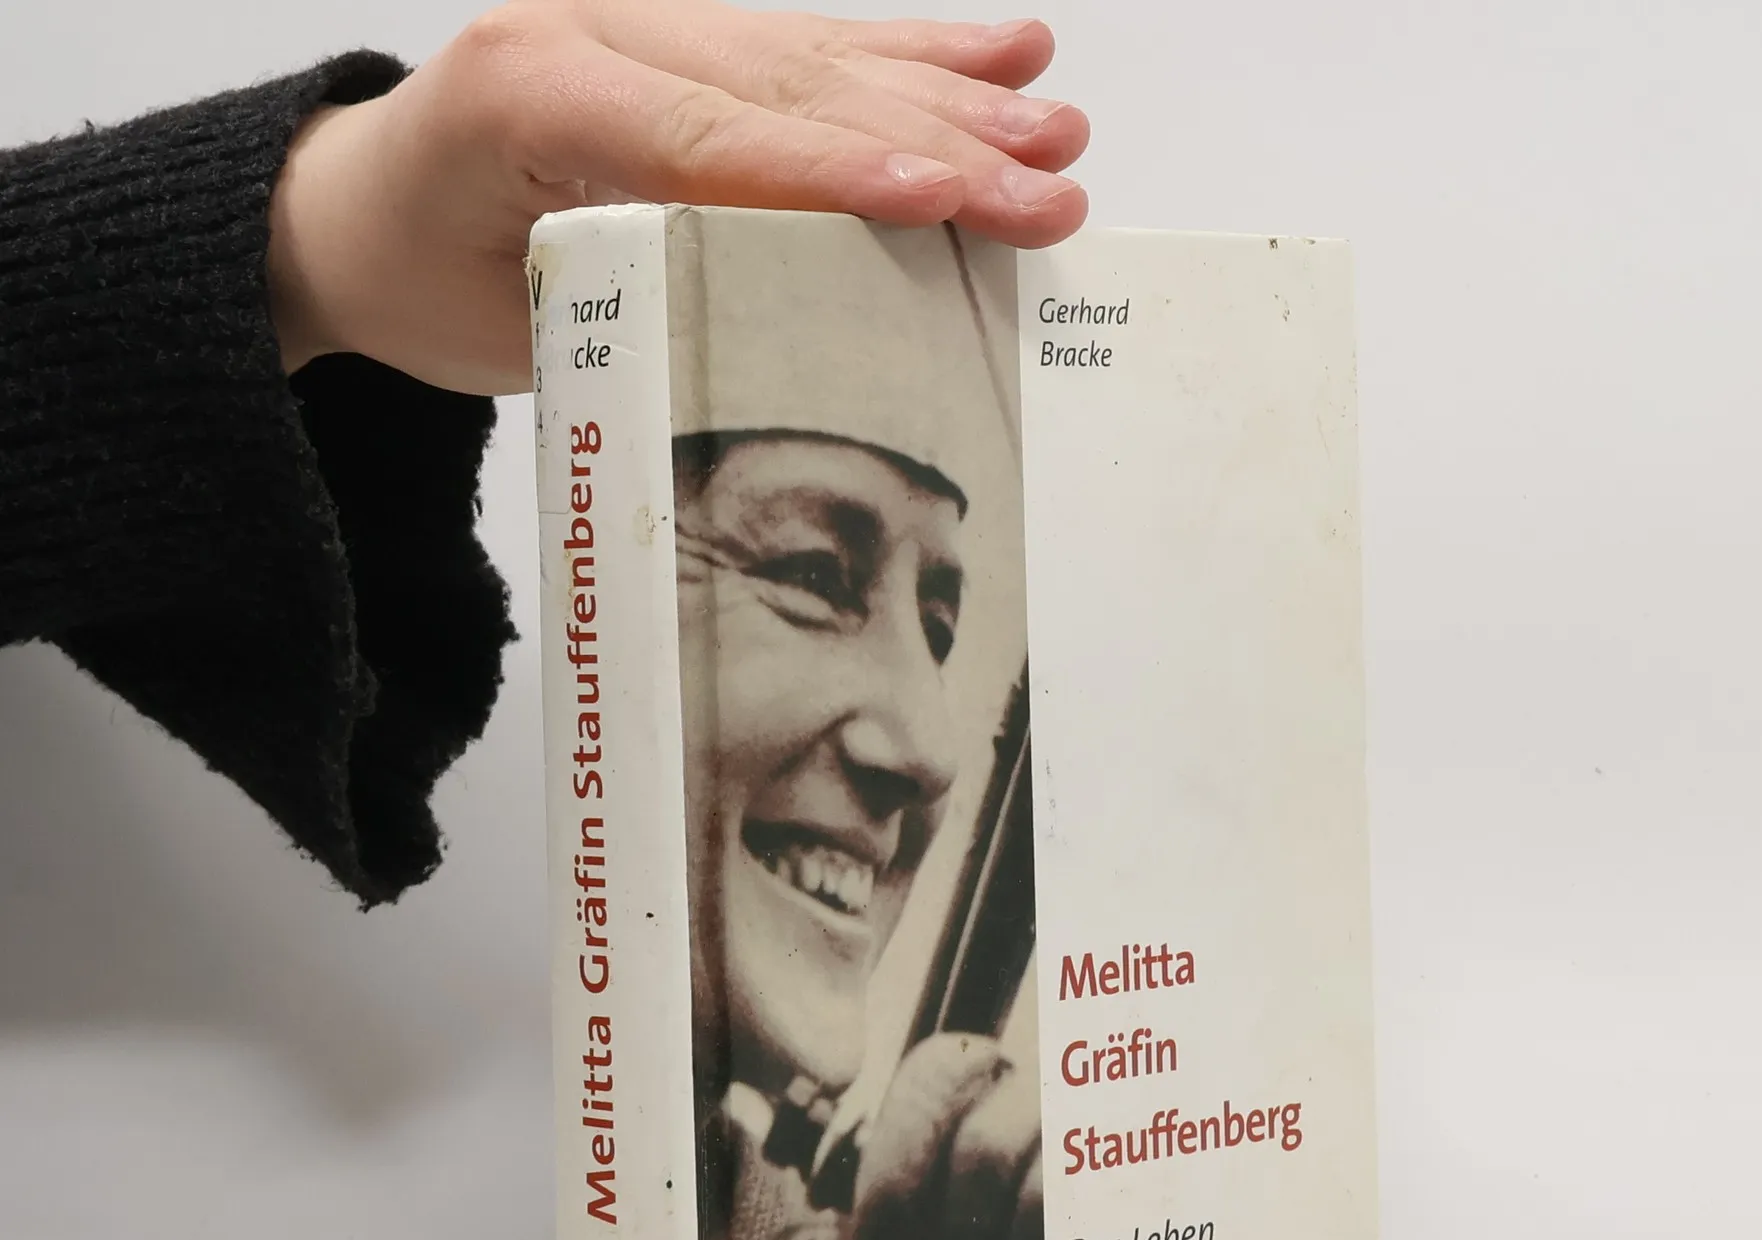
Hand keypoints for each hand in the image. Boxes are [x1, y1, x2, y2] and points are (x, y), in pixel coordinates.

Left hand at [268, 3, 1088, 393]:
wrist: (355, 210)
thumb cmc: (421, 276)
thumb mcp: (509, 323)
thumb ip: (635, 305)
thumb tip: (783, 335)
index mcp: (535, 91)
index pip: (715, 135)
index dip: (840, 167)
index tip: (948, 190)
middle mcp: (600, 30)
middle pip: (796, 85)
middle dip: (939, 134)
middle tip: (1051, 178)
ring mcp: (647, 21)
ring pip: (821, 54)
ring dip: (951, 91)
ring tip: (1056, 124)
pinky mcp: (683, 37)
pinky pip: (809, 43)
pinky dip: (909, 50)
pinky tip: (1000, 46)